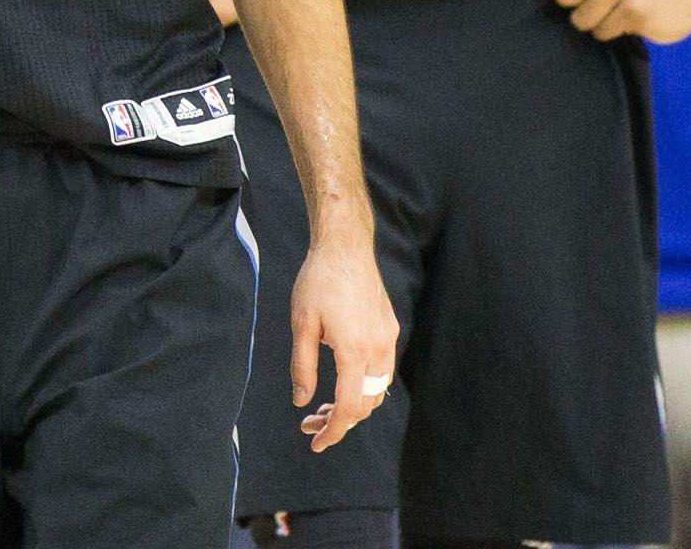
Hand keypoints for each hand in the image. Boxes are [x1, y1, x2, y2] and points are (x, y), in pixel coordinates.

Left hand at [286, 228, 398, 452]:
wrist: (345, 247)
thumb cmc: (318, 282)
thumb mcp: (301, 325)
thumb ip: (303, 366)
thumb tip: (301, 401)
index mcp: (354, 352)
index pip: (349, 407)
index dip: (334, 431)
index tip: (316, 443)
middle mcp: (377, 350)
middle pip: (366, 404)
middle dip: (339, 421)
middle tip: (310, 424)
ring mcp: (387, 339)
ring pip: (377, 389)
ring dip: (353, 404)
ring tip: (323, 407)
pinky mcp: (389, 328)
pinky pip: (382, 369)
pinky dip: (364, 385)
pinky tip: (342, 381)